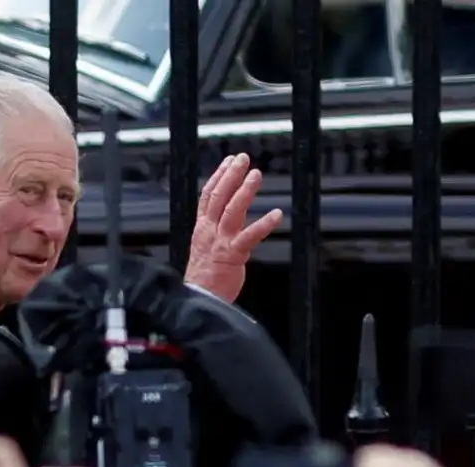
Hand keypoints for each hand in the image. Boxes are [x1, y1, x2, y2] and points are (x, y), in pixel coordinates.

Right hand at [185, 153, 283, 302]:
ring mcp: (220, 242)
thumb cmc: (205, 279)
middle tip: (242, 158)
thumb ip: (216, 232)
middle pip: (218, 197)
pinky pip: (250, 236)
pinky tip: (276, 214)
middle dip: (230, 175)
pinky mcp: (232, 255)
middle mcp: (209, 232)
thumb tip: (228, 219)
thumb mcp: (205, 249)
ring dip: (244, 190)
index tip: (228, 162)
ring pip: (231, 210)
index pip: (207, 197)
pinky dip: (264, 224)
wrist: (198, 300)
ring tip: (256, 174)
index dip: (218, 177)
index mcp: (202, 230)